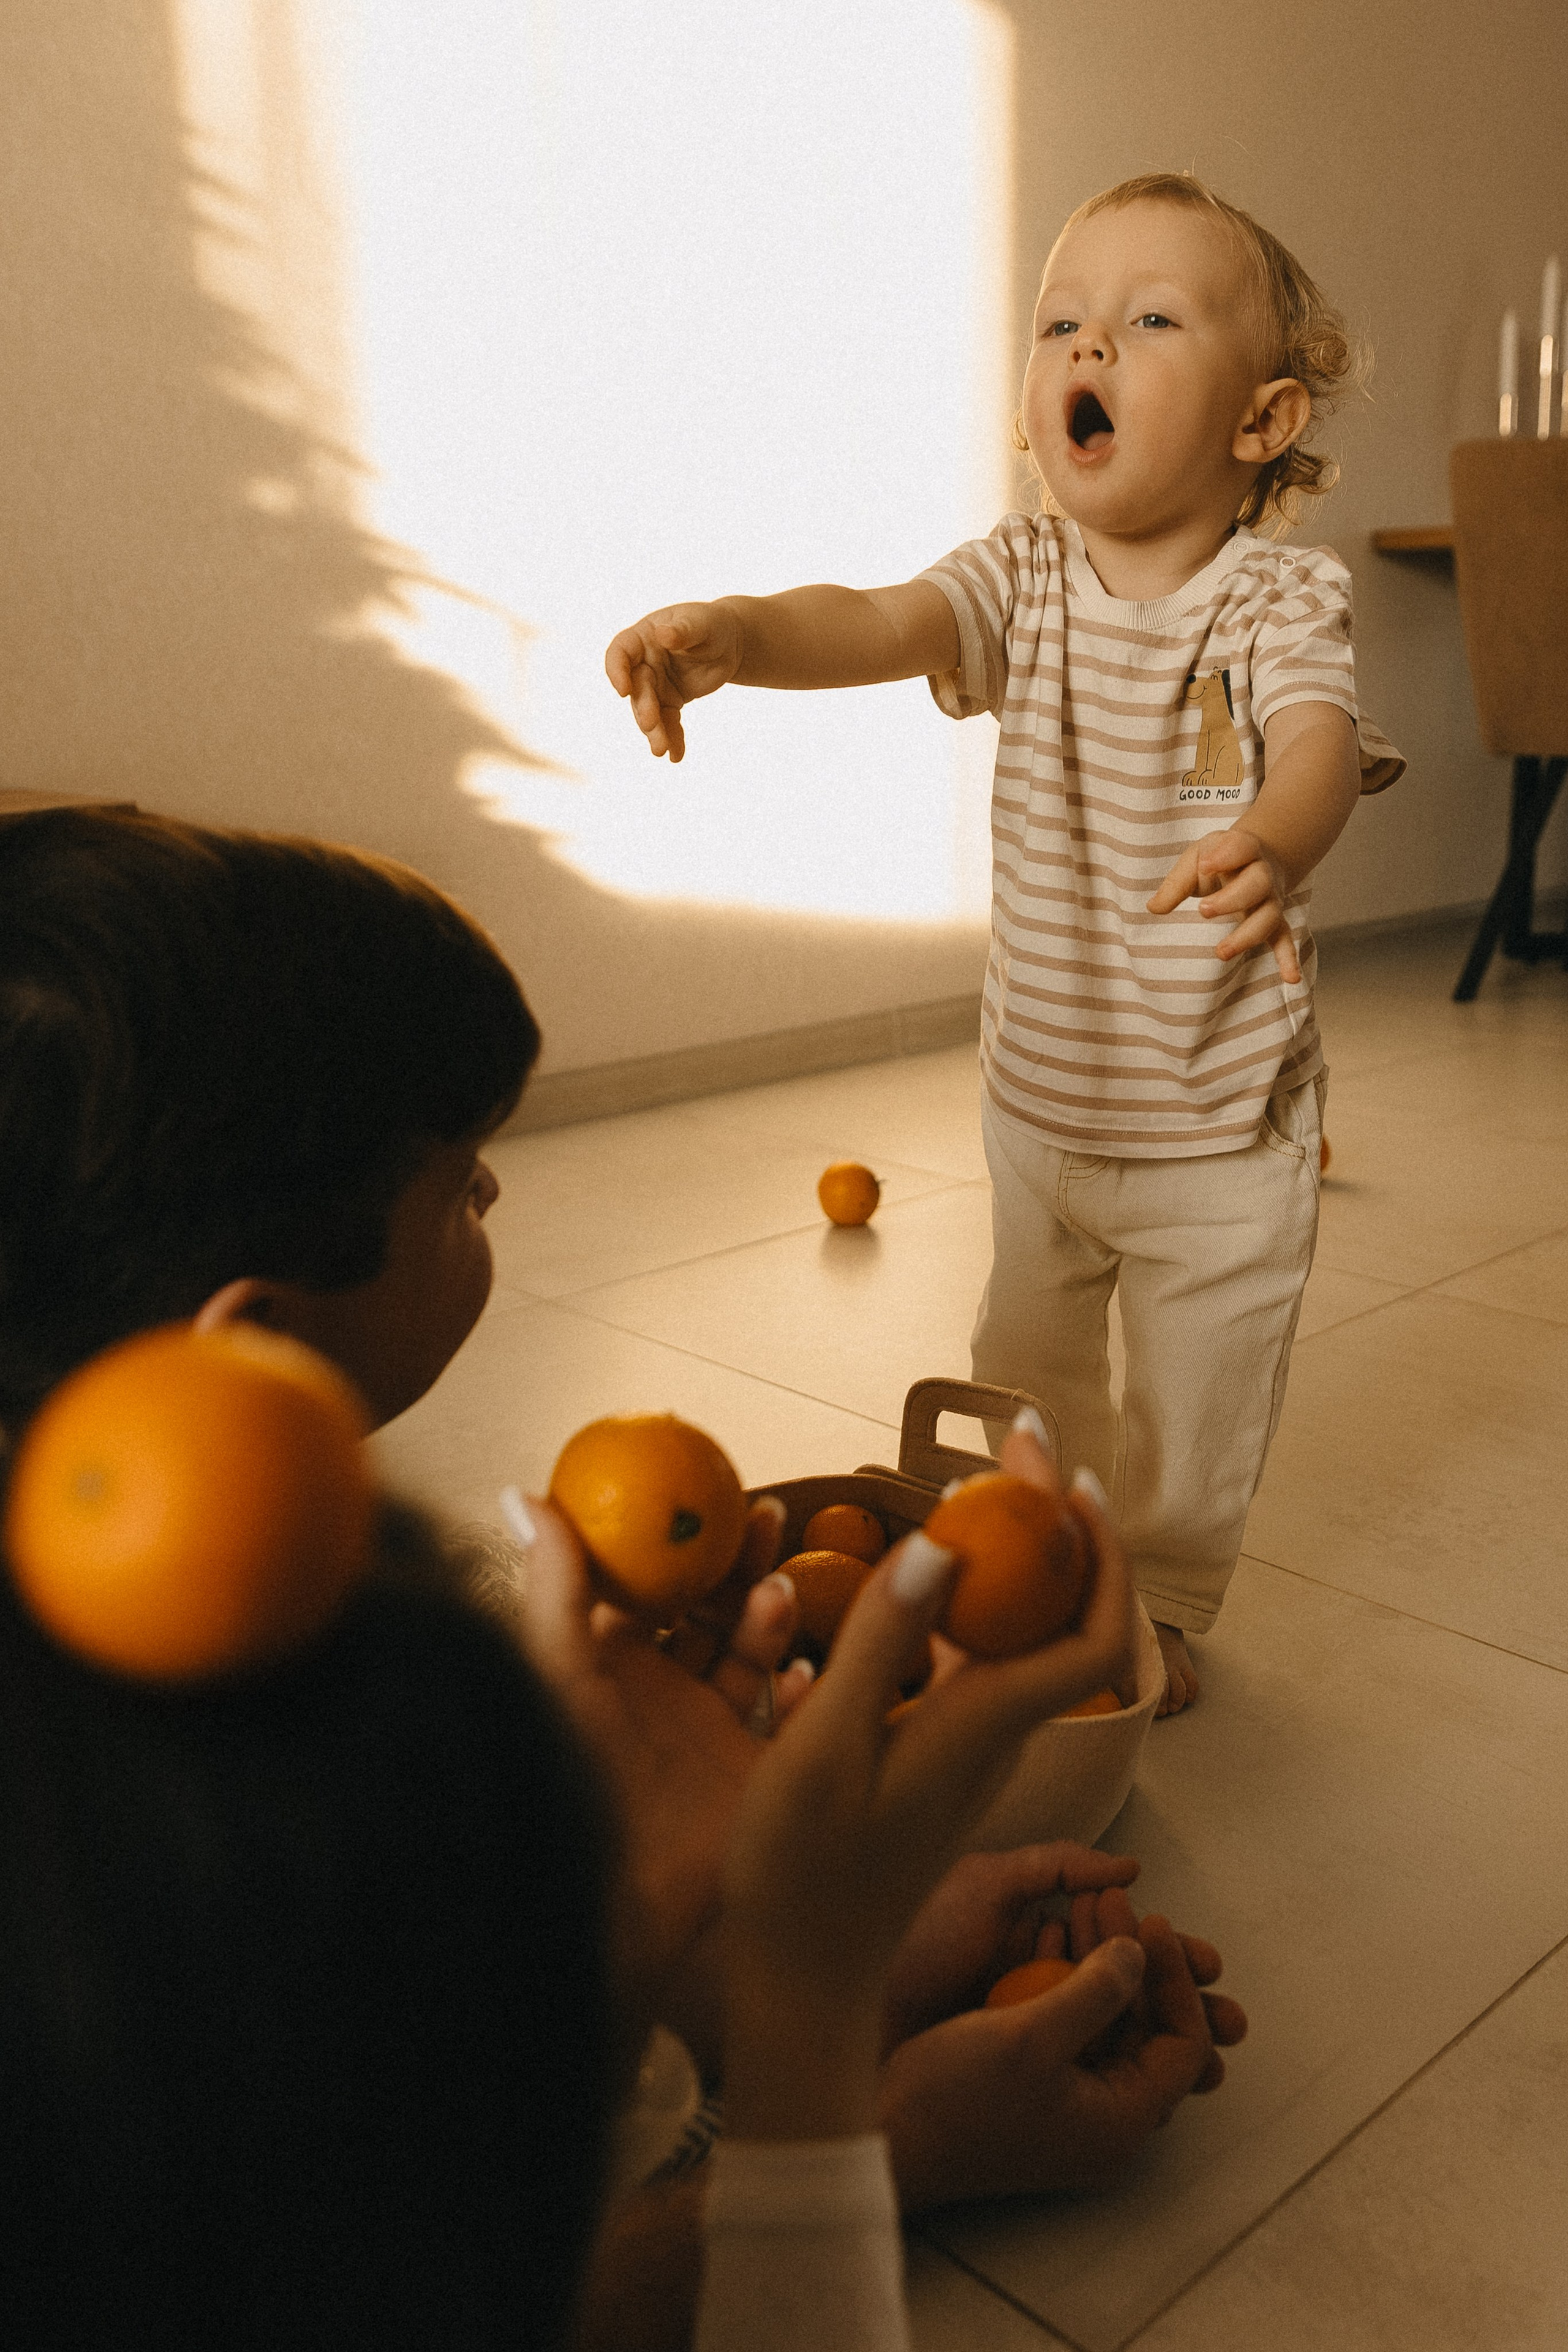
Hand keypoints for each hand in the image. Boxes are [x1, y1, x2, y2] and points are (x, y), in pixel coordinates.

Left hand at [512, 1489, 803, 2022]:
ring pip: (747, 1650)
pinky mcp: (750, 1773)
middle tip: (762, 1518)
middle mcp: (659, 1690)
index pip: (647, 1581)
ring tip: (779, 1594)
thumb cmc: (574, 1780)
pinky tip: (805, 1673)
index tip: (704, 1490)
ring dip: (767, 1614)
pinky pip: (786, 1717)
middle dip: (735, 1560)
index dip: (676, 1536)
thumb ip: (551, 1585)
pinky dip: (801, 1690)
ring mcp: (707, 1732)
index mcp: (608, 1661)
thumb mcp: (560, 1671)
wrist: (617, 1900)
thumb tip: (520, 1490)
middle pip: (706, 1604)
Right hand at [604, 603, 743, 761]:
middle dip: (644, 709)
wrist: (730, 643)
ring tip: (662, 750)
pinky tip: (676, 755)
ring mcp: (655, 684)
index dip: (616, 671)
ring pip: (648, 711)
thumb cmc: (713, 624)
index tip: (623, 691)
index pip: (621, 652)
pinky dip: (672, 738)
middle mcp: (644, 662)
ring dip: (654, 731)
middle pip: (637, 689)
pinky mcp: (670, 701)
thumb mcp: (702, 623)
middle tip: (652, 726)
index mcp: (644, 637)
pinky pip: (668, 722)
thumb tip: (663, 635)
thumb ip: (683, 630)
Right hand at [718, 1423, 1135, 2139]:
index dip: (1096, 1550)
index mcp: (982, 1727)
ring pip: (1017, 1640)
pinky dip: (960, 1607)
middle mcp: (991, 1735)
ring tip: (971, 1490)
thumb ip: (880, 1644)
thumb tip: (943, 1546)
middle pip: (1060, 1619)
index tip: (1067, 1476)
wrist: (800, 1982)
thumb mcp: (826, 1748)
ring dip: (1010, 1561)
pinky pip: (970, 1665)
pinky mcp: (931, 1761)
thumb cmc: (803, 1872)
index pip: (1088, 1631)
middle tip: (1015, 1445)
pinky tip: (916, 1580)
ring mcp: (964, 1751)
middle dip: (1053, 1526)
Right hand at [879, 1883, 1246, 2208]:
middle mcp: (1107, 2120)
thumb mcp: (1031, 2036)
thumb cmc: (956, 2098)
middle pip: (1148, 2028)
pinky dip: (1069, 1981)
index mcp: (1121, 2120)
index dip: (1175, 1977)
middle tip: (1111, 1900)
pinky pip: (1075, 2030)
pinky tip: (1050, 1932)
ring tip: (1081, 1901)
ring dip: (1099, 1961)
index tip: (1150, 1921)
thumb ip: (1096, 1991)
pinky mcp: (1042, 2090)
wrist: (889, 2138)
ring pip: (1110, 2023)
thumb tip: (1139, 1952)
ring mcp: (1074, 2107)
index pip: (1184, 2043)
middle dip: (1133, 1958)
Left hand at [1146, 825, 1300, 982]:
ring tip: (1221, 953)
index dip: (1227, 855)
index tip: (1206, 865)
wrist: (1253, 858)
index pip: (1241, 847)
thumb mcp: (1194, 860)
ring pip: (1269, 916)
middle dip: (1232, 899)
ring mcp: (1270, 899)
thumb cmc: (1217, 860)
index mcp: (1243, 849)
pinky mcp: (1273, 921)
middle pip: (1258, 884)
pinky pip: (1283, 939)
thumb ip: (1177, 883)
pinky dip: (1288, 959)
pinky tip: (1291, 978)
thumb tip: (1154, 908)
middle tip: (1203, 911)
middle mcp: (1263, 874)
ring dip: (1247, 935)